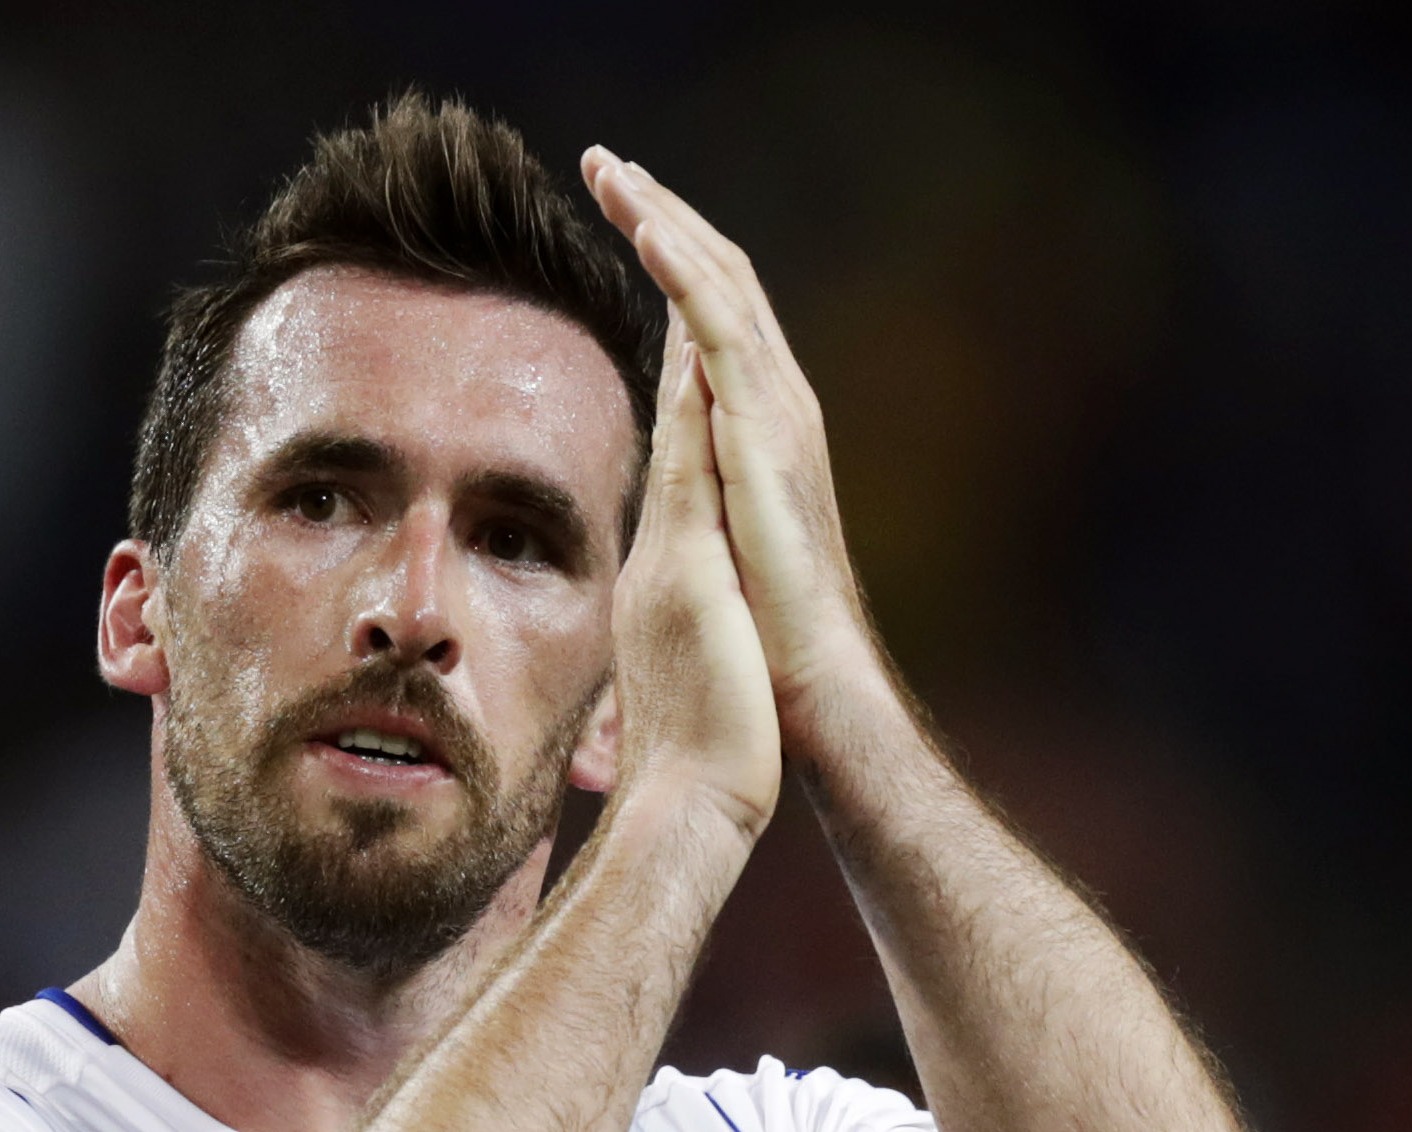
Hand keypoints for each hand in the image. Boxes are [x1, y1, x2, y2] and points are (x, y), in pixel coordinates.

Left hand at [579, 147, 902, 775]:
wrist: (803, 689)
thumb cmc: (756, 647)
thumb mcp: (701, 557)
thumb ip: (685, 507)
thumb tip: (663, 497)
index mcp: (747, 434)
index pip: (702, 323)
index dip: (665, 261)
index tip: (619, 212)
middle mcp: (768, 410)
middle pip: (714, 283)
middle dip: (662, 216)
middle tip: (608, 162)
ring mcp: (772, 418)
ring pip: (718, 290)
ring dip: (665, 223)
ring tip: (614, 172)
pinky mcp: (763, 438)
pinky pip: (720, 335)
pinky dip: (685, 278)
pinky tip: (646, 233)